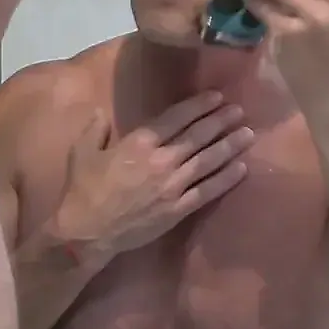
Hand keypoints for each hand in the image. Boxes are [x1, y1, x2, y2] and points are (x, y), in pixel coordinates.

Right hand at [48, 93, 254, 260]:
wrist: (87, 232)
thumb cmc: (83, 190)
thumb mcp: (82, 152)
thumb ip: (94, 129)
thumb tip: (100, 113)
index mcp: (138, 143)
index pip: (176, 118)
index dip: (198, 106)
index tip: (216, 97)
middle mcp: (161, 160)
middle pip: (198, 136)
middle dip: (220, 121)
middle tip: (238, 110)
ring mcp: (172, 186)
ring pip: (208, 161)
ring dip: (230, 145)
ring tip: (247, 133)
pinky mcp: (178, 209)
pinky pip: (208, 190)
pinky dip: (226, 178)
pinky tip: (242, 168)